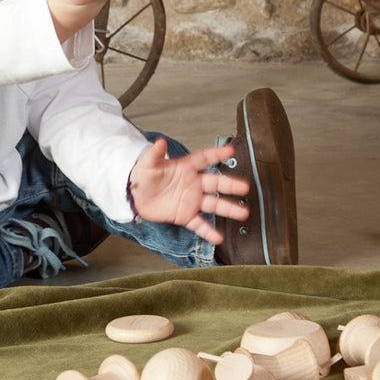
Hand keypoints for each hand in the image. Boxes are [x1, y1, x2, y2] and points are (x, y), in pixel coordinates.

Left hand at [128, 138, 249, 244]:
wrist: (135, 197)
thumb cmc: (143, 177)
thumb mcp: (147, 164)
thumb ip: (155, 154)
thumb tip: (158, 142)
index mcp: (185, 168)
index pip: (204, 159)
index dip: (217, 154)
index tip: (230, 151)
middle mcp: (192, 184)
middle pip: (215, 183)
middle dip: (230, 185)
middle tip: (244, 187)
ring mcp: (191, 201)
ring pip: (213, 204)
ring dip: (228, 208)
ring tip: (242, 212)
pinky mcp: (185, 215)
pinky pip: (199, 224)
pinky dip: (208, 231)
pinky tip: (218, 237)